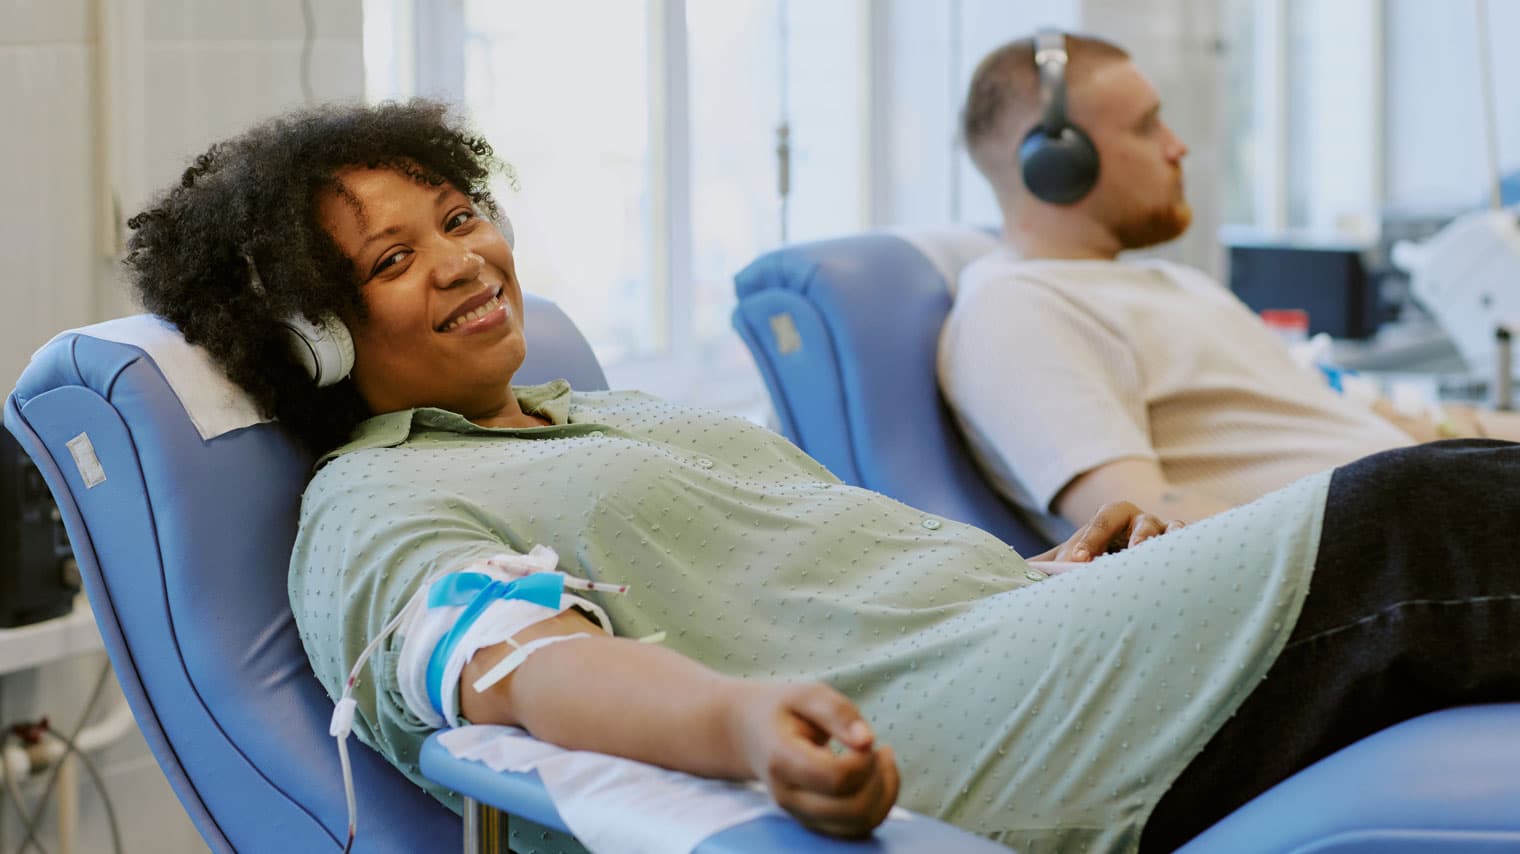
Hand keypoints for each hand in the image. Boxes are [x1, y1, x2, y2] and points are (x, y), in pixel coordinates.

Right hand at [729, 681, 898, 838]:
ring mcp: (801, 814)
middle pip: (853, 809)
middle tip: (877, 749)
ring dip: (884, 793)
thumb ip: (837, 712)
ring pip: (860, 824)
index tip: (862, 737)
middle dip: (879, 778)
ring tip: (881, 759)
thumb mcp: (806, 694)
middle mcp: (789, 797)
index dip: (863, 760)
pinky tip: (877, 774)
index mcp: (782, 761)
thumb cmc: (782, 710)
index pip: (836, 778)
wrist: (750, 734)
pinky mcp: (816, 822)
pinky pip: (858, 827)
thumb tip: (867, 741)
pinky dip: (880, 804)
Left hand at [1032, 500, 1182, 563]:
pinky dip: (1191, 555)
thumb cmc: (1093, 564)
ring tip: (1159, 562)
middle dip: (1134, 538)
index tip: (1076, 562)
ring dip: (1167, 545)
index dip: (1091, 539)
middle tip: (1127, 557)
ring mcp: (1167, 538)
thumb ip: (1046, 566)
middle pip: (1142, 522)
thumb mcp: (1070, 561)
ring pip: (1172, 533)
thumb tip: (1011, 573)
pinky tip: (1184, 573)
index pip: (1103, 521)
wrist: (1127, 578)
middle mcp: (1142, 524)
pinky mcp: (1186, 555)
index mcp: (1112, 520)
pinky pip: (1193, 550)